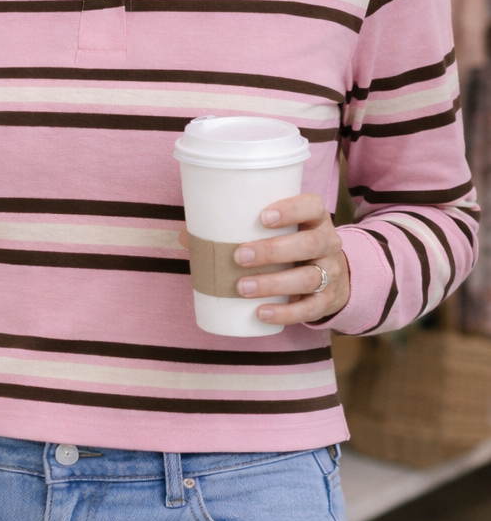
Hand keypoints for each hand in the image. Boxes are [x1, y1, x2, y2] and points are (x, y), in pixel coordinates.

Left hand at [178, 194, 349, 325]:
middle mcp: (328, 245)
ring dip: (273, 283)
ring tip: (242, 288)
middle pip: (308, 244)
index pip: (312, 207)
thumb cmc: (290, 248)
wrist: (333, 278)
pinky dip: (285, 313)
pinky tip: (262, 313)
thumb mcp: (276, 234)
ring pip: (308, 278)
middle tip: (239, 256)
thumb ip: (237, 231)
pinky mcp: (325, 301)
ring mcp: (330, 274)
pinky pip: (309, 309)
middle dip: (272, 251)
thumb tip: (186, 237)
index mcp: (315, 221)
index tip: (262, 217)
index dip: (291, 209)